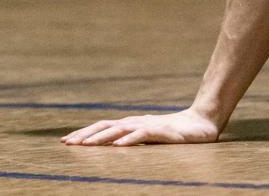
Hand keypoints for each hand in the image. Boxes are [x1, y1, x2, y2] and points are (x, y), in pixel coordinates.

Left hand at [61, 107, 220, 146]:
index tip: (65, 141)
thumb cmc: (175, 132)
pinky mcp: (163, 132)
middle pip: (106, 126)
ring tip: (85, 146)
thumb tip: (111, 147)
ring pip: (121, 130)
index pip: (103, 126)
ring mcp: (150, 126)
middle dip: (85, 135)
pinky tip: (118, 146)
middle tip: (67, 144)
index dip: (84, 133)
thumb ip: (132, 139)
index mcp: (132, 124)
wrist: (203, 122)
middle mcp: (137, 122)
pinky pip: (143, 135)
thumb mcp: (149, 136)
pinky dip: (129, 140)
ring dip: (101, 137)